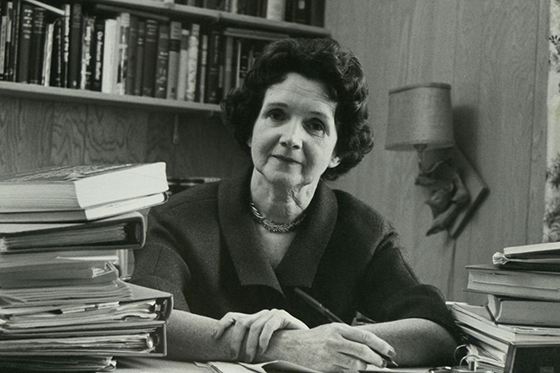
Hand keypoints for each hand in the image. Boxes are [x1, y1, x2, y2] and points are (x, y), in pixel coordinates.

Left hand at [212, 309, 307, 361]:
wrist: (305, 341)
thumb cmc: (282, 345)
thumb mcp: (262, 344)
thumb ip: (250, 344)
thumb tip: (233, 354)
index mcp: (254, 319)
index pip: (234, 317)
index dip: (223, 324)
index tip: (215, 336)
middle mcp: (261, 314)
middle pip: (242, 322)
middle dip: (235, 340)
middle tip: (234, 355)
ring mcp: (272, 314)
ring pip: (254, 326)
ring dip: (250, 344)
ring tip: (250, 357)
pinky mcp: (282, 316)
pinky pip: (269, 326)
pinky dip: (264, 339)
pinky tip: (263, 349)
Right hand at [263, 323, 395, 371]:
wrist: (292, 346)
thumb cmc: (315, 338)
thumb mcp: (332, 330)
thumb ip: (350, 336)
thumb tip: (371, 345)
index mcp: (338, 329)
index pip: (365, 337)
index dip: (380, 345)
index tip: (390, 351)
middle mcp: (335, 341)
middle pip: (363, 352)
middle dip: (377, 359)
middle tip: (383, 363)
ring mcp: (330, 356)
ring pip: (356, 365)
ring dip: (365, 367)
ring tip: (367, 366)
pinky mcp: (327, 368)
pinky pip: (346, 372)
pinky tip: (353, 370)